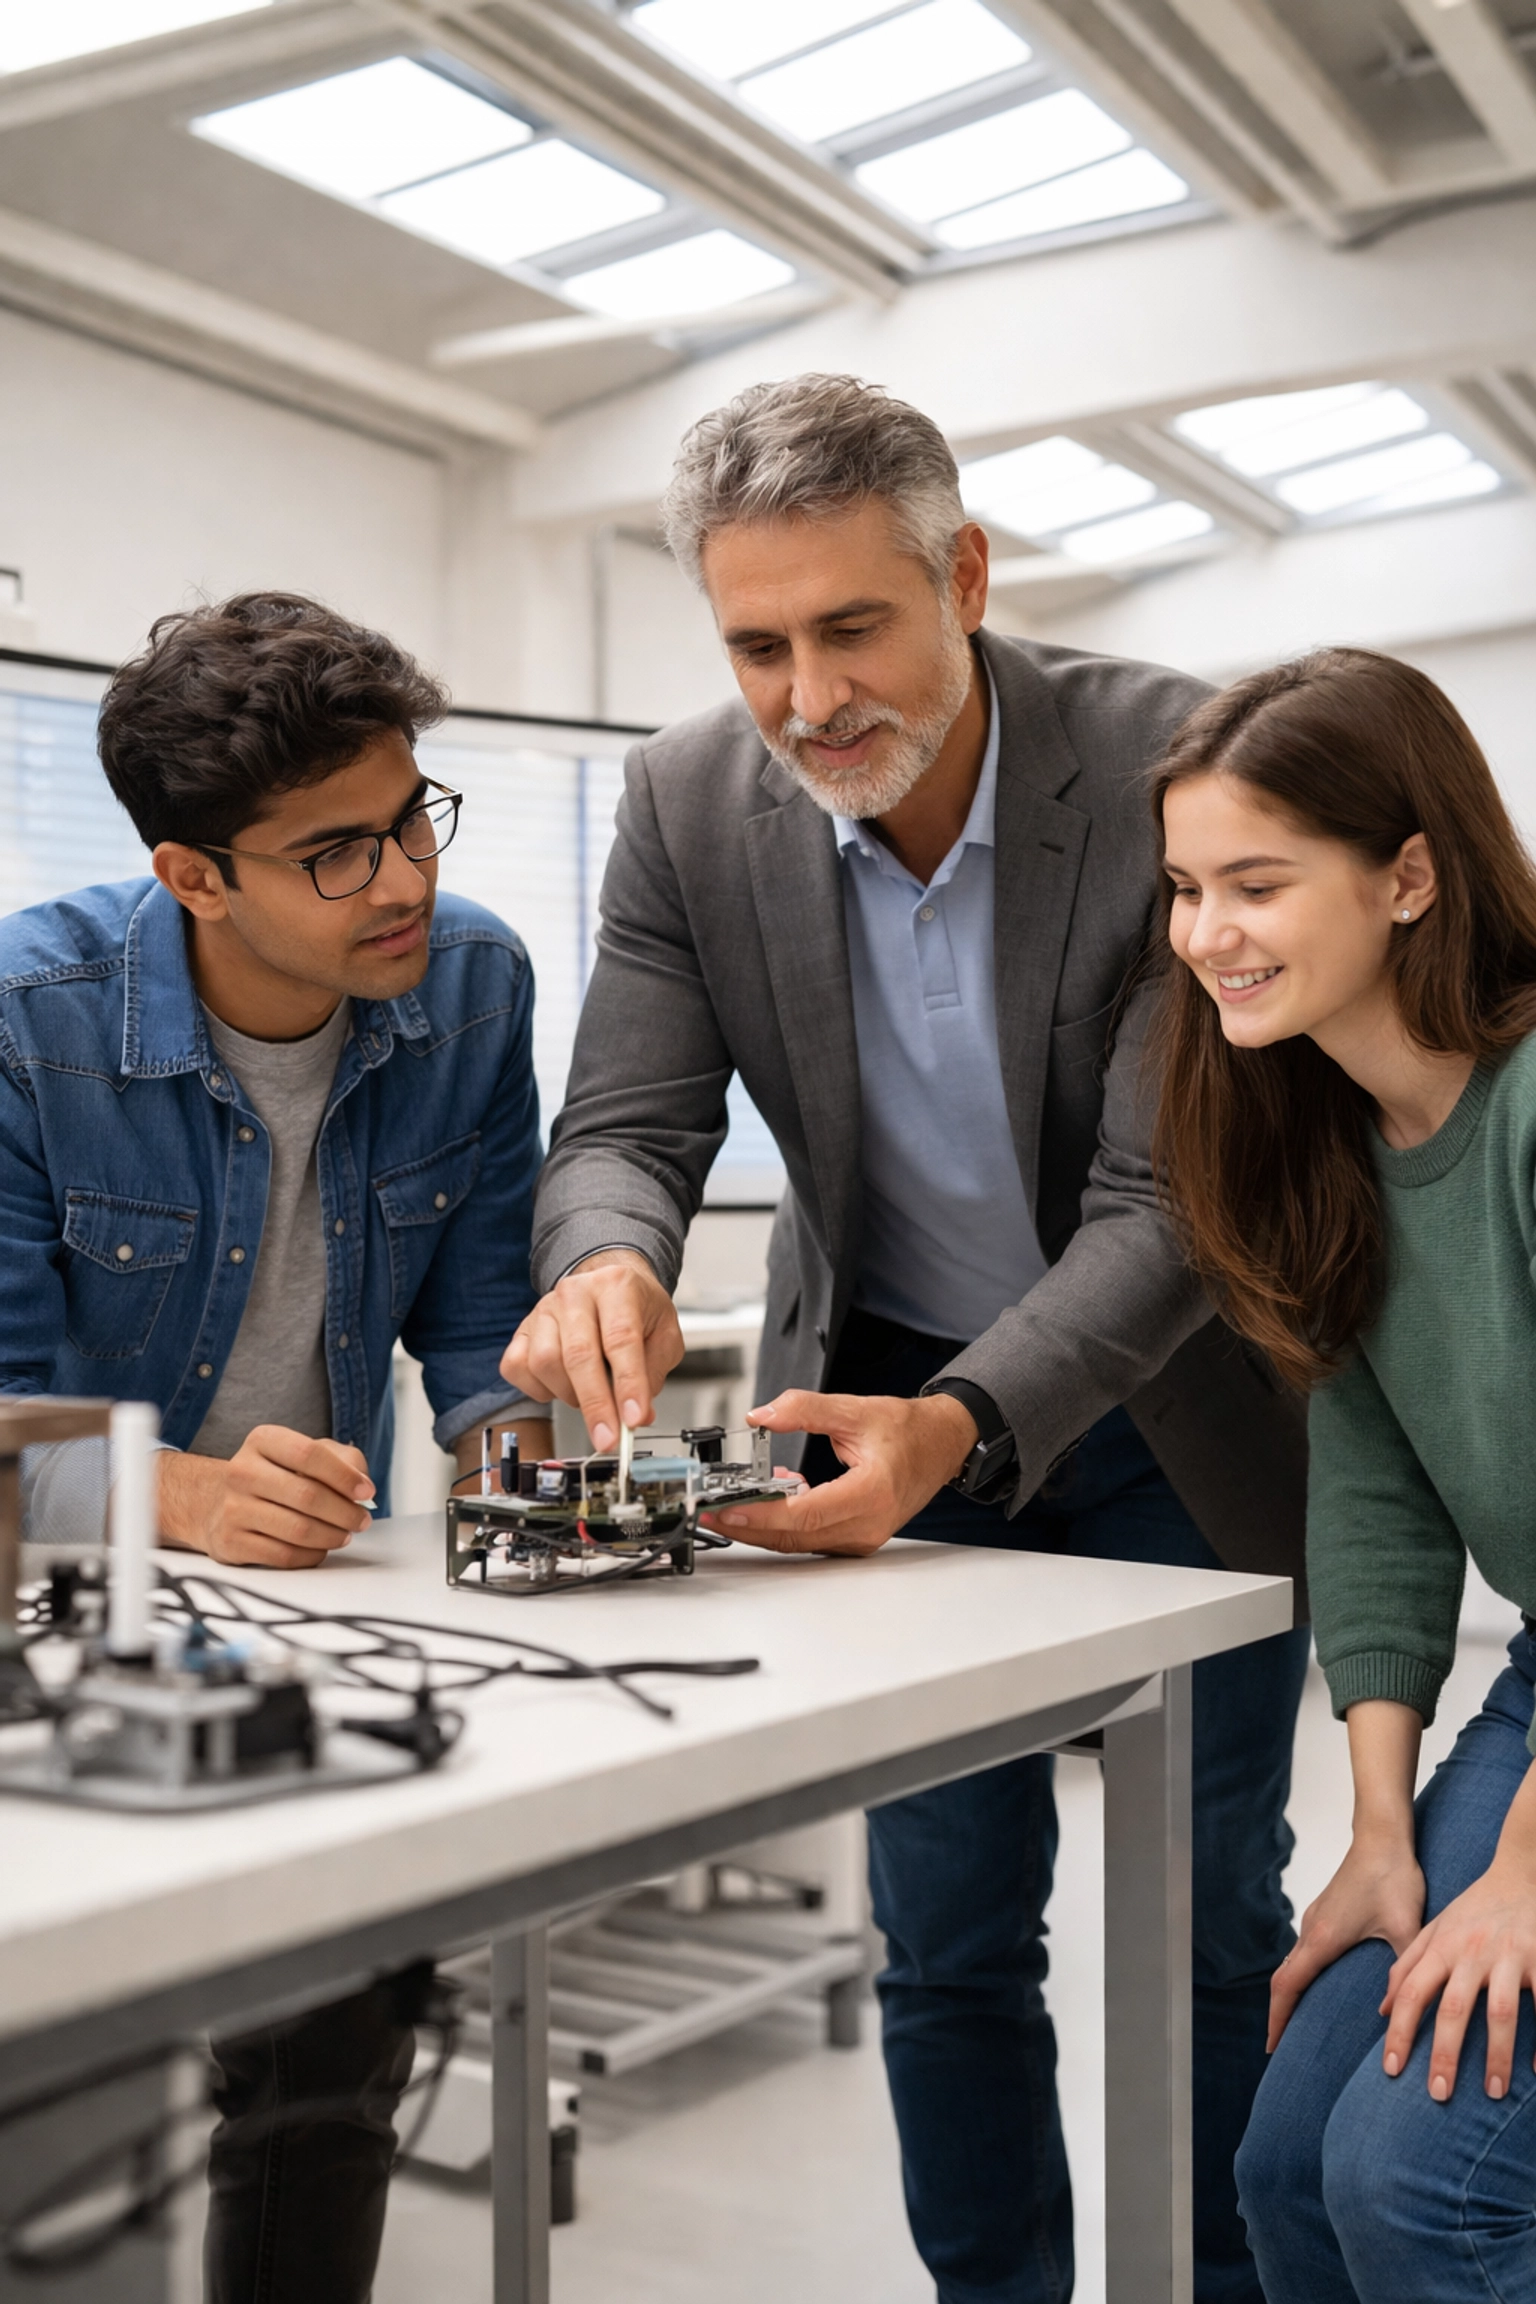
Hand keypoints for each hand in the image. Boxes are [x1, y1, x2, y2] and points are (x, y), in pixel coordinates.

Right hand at [158, 1427, 374, 1568]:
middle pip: (307, 1495)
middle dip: (345, 1512)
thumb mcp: (307, 1454)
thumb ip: (343, 1459)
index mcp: (262, 1441)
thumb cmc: (276, 1477)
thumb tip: (362, 1484)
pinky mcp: (230, 1542)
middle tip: (361, 1520)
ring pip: (298, 1530)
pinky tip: (319, 1548)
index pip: (309, 1454)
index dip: (344, 1476)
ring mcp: (232, 1507)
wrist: (221, 1503)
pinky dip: (311, 1555)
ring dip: (332, 1536)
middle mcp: (242, 1471)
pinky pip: (283, 1555)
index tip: (366, 1492)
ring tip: (344, 1535)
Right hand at [500, 1251, 683, 1451]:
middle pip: (579, 1354)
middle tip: (608, 1437)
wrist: (607, 1285)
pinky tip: (562, 1386)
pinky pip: (518, 1368)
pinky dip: (539, 1389)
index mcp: (616, 1286)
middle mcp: (575, 1293)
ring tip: (592, 1395)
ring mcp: (544, 1310)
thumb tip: (639, 1415)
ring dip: (571, 1395)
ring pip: (545, 1363)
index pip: (620, 1338)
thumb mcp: (663, 1335)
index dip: (628, 1383)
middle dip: (595, 1404)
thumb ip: (653, 1374)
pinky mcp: (522, 1330)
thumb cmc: (636, 1310)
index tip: (633, 1418)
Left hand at [699, 1389, 976, 1555]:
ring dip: (763, 1526)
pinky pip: (812, 1537)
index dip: (761, 1515)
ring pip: (800, 1542)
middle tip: (710, 1514)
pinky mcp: (857, 1536)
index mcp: (872, 1493)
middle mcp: (868, 1524)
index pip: (805, 1515)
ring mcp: (864, 1536)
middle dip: (748, 1527)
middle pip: (796, 1537)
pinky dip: (785, 1523)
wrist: (941, 1444)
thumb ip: (804, 1409)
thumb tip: (762, 1415)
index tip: (727, 1509)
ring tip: (729, 1504)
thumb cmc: (909, 1431)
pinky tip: (772, 1495)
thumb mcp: (855, 1410)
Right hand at [1267, 1832, 1424, 2050]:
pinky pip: (1304, 1951)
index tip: (1272, 2048)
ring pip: (1293, 1963)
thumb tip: (1394, 2012)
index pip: (1288, 1986)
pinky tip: (1324, 1985)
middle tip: (1283, 2048)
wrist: (1383, 1835)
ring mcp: (1316, 1919)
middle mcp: (1311, 1930)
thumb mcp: (1405, 1927)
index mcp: (1322, 1938)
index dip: (1278, 2019)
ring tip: (1302, 2025)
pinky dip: (1303, 1975)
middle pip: (1283, 1978)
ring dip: (1292, 1993)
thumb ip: (1402, 1971)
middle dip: (1280, 2014)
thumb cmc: (1392, 1877)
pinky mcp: (1325, 1912)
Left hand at [1381, 1844, 1535, 2101]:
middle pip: (1454, 2009)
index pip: (1412, 1993)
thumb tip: (1383, 2010)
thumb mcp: (1434, 1929)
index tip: (1391, 2070)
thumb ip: (1406, 1967)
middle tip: (1438, 2095)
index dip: (1400, 2032)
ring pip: (1502, 2012)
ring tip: (1492, 2093)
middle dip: (1445, 2054)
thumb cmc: (1474, 1909)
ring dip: (1497, 2055)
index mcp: (1442, 1947)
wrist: (1521, 1871)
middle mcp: (1473, 1952)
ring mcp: (1510, 1955)